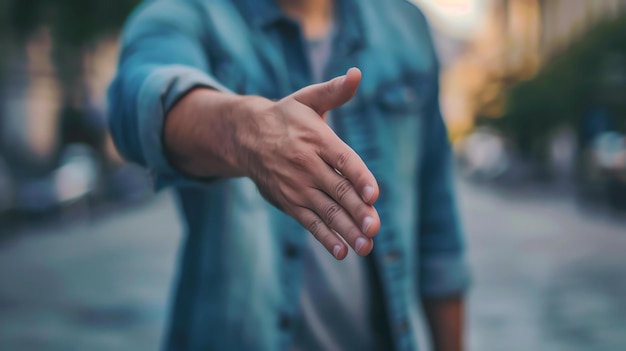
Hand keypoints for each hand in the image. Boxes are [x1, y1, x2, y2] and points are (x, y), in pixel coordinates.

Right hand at [236, 68, 379, 258]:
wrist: (245, 136)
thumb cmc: (286, 117)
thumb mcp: (308, 99)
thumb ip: (335, 91)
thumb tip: (356, 73)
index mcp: (316, 139)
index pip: (342, 160)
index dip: (359, 176)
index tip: (374, 194)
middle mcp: (306, 164)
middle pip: (336, 190)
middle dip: (357, 211)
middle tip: (375, 228)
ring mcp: (296, 186)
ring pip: (325, 211)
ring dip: (345, 230)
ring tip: (365, 246)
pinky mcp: (289, 202)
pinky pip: (309, 222)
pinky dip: (325, 237)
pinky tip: (341, 252)